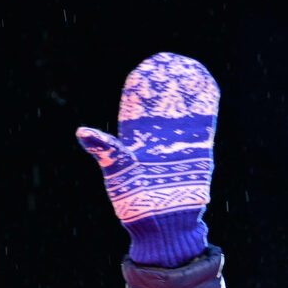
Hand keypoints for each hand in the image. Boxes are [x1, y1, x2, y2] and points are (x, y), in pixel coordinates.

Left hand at [77, 53, 218, 266]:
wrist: (164, 226)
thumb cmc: (134, 204)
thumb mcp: (116, 171)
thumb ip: (104, 148)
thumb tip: (82, 131)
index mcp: (135, 144)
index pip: (137, 110)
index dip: (141, 90)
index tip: (144, 70)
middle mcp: (157, 142)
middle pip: (162, 106)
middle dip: (165, 84)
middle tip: (167, 61)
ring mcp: (179, 145)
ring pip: (183, 111)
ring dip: (185, 89)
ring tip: (188, 67)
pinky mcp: (199, 152)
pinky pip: (202, 123)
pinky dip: (204, 104)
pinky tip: (206, 85)